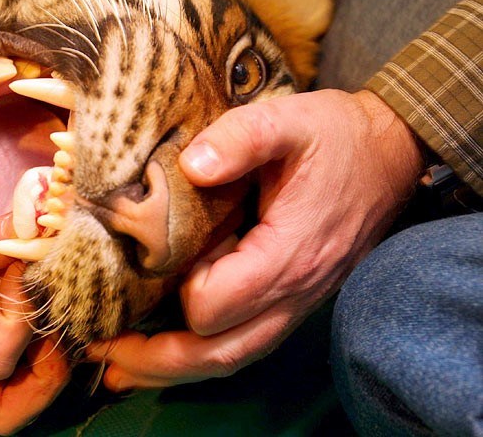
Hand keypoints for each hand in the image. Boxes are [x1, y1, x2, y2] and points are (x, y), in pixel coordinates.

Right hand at [0, 103, 68, 434]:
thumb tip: (33, 228)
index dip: (20, 322)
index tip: (26, 272)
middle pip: (7, 407)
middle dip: (48, 371)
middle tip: (65, 317)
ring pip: (15, 378)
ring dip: (41, 337)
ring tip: (46, 285)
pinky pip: (6, 336)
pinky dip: (26, 310)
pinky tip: (29, 274)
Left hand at [87, 89, 422, 389]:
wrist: (389, 154)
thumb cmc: (336, 137)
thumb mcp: (289, 119)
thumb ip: (241, 138)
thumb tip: (191, 166)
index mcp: (288, 255)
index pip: (216, 305)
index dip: (178, 291)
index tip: (155, 261)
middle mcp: (293, 294)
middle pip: (217, 354)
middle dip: (155, 358)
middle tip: (99, 349)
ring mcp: (294, 305)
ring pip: (230, 359)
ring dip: (172, 369)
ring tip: (119, 366)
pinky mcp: (290, 301)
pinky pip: (242, 345)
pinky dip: (198, 356)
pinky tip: (164, 353)